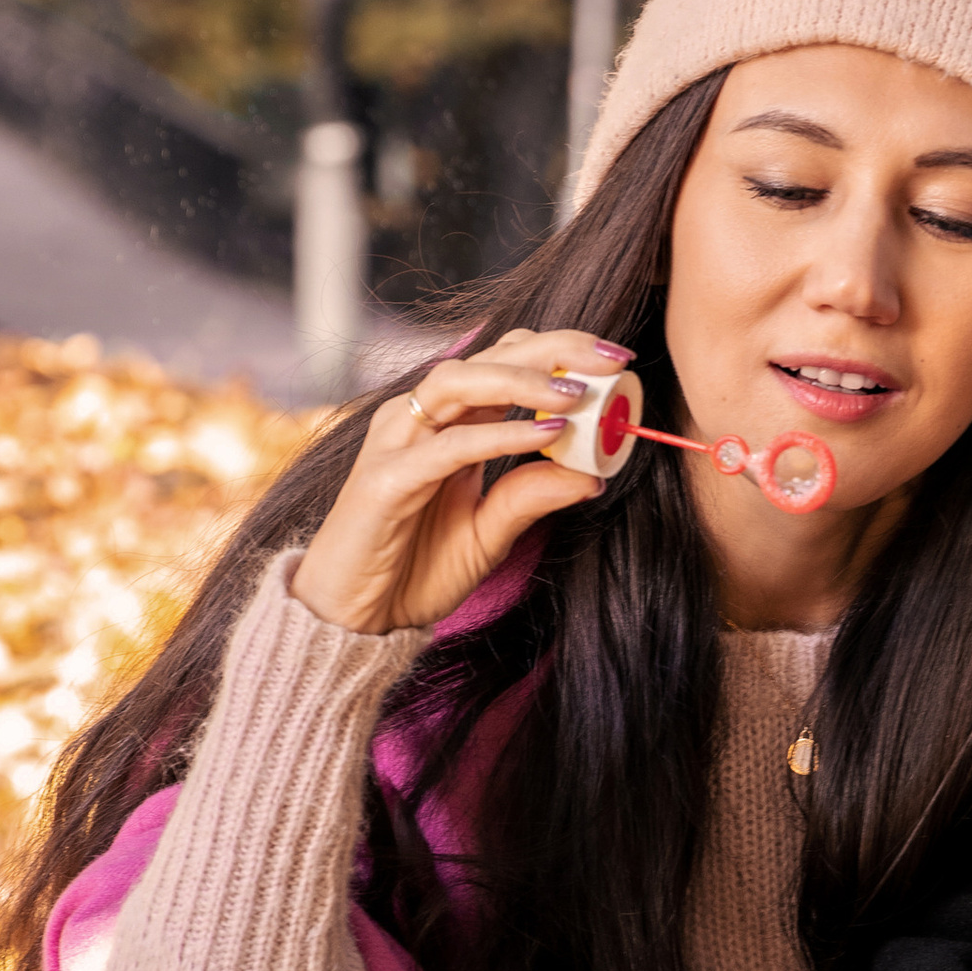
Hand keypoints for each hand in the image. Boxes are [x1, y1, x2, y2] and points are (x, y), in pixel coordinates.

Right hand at [290, 329, 630, 636]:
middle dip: (553, 350)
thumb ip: (530, 499)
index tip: (615, 361)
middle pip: (487, 357)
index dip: (558, 351)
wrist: (356, 621)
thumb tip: (591, 475)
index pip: (504, 361)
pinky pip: (450, 446)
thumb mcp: (488, 534)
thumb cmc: (413, 572)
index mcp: (447, 424)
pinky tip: (546, 436)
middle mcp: (419, 420)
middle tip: (610, 359)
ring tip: (577, 394)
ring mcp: (397, 444)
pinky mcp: (386, 480)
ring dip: (523, 381)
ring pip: (460, 382)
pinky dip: (500, 436)